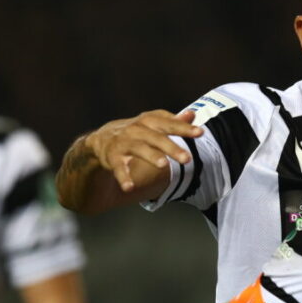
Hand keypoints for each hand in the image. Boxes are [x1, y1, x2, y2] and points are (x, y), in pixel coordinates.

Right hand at [84, 110, 202, 191]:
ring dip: (151, 156)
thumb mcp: (153, 124)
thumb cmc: (136, 132)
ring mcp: (124, 143)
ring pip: (139, 149)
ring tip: (164, 165)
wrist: (101, 140)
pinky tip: (130, 187)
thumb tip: (192, 115)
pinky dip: (123, 177)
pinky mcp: (112, 157)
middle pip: (157, 138)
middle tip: (188, 159)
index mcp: (149, 120)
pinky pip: (118, 168)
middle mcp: (136, 129)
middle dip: (172, 148)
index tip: (200, 132)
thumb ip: (173, 122)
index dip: (184, 127)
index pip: (169, 123)